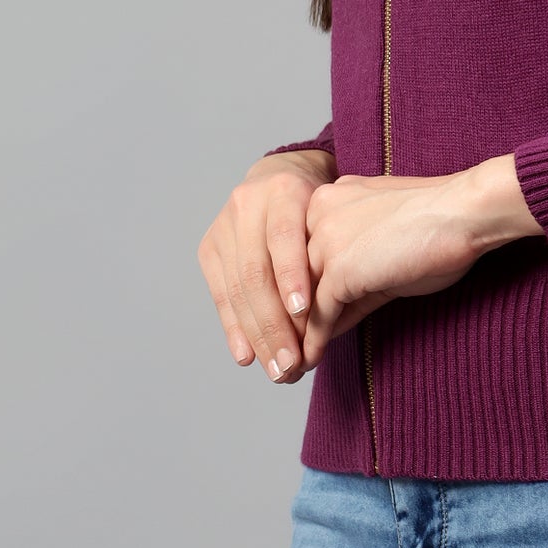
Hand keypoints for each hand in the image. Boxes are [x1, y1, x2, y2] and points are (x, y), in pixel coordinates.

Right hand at [197, 147, 337, 382]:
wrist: (284, 176)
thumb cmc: (322, 207)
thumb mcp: (334, 216)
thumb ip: (333, 252)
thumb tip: (336, 317)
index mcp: (284, 190)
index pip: (284, 237)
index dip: (292, 276)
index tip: (305, 314)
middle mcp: (248, 204)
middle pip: (257, 272)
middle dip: (275, 324)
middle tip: (292, 365)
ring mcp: (224, 226)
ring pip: (238, 289)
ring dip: (258, 336)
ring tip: (277, 370)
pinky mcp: (210, 248)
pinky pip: (222, 296)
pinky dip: (235, 329)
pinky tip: (247, 356)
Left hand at [300, 169, 486, 367]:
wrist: (466, 211)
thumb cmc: (439, 225)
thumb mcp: (383, 246)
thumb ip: (352, 277)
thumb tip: (330, 319)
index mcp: (326, 199)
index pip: (297, 255)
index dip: (292, 294)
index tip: (290, 323)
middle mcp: (317, 214)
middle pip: (289, 277)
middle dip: (285, 318)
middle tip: (281, 351)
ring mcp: (326, 240)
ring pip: (296, 299)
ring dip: (293, 337)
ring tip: (289, 367)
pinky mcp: (340, 269)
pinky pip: (319, 315)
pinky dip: (313, 343)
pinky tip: (311, 361)